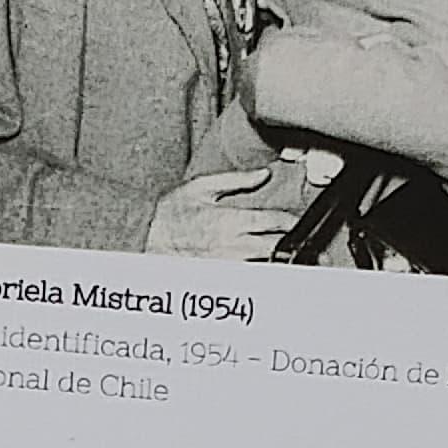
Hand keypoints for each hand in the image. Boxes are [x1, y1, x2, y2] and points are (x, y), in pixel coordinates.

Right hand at [145, 166, 293, 260]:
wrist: (145, 238)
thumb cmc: (170, 213)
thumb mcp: (201, 187)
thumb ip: (235, 180)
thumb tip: (262, 173)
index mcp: (230, 220)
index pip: (272, 221)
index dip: (290, 220)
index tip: (296, 219)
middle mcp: (232, 245)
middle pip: (275, 246)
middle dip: (291, 241)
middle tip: (302, 239)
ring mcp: (228, 263)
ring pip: (264, 262)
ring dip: (277, 255)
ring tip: (288, 251)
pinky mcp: (221, 274)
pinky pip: (248, 272)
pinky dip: (259, 266)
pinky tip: (264, 262)